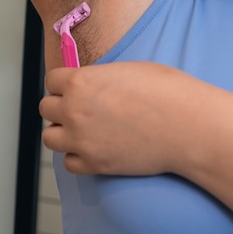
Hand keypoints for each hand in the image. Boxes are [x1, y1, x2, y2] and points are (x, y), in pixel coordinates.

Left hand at [40, 61, 193, 175]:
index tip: (76, 86)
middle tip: (82, 107)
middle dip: (61, 105)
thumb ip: (100, 77)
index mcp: (81, 81)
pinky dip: (78, 155)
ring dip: (63, 132)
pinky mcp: (94, 164)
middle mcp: (74, 110)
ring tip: (84, 129)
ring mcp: (81, 140)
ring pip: (50, 137)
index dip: (65, 82)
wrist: (186, 125)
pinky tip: (95, 147)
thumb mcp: (128, 69)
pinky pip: (69, 162)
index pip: (51, 79)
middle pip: (46, 108)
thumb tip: (93, 83)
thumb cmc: (166, 91)